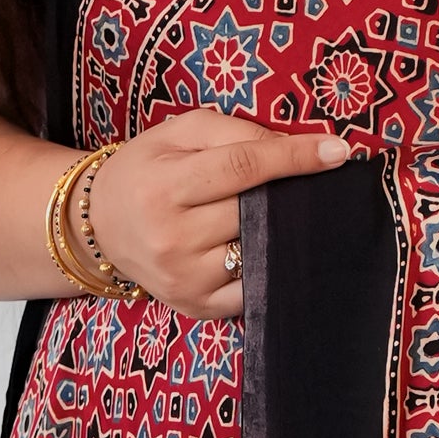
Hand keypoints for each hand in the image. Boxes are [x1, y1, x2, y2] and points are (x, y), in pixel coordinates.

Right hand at [82, 110, 355, 312]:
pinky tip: (273, 249)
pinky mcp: (197, 306)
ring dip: (284, 233)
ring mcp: (185, 278)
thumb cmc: (145, 171)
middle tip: (309, 183)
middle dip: (289, 194)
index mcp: (164, 187)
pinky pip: (254, 288)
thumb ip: (232, 131)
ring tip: (287, 216)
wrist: (100, 225)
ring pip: (260, 252)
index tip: (338, 151)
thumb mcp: (177, 133)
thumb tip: (295, 146)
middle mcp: (171, 237)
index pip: (243, 167)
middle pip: (255, 211)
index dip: (295, 157)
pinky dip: (271, 267)